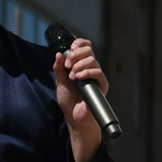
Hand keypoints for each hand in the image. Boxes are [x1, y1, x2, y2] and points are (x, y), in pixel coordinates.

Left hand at [53, 38, 108, 161]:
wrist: (75, 117)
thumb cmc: (69, 102)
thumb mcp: (60, 82)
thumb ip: (60, 68)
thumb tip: (59, 53)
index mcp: (80, 65)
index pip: (84, 47)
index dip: (79, 43)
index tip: (71, 47)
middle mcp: (90, 68)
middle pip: (89, 50)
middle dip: (76, 55)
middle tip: (68, 66)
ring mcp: (96, 76)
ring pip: (92, 60)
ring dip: (79, 65)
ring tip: (72, 76)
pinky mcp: (102, 85)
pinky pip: (98, 72)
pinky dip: (87, 72)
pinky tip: (78, 78)